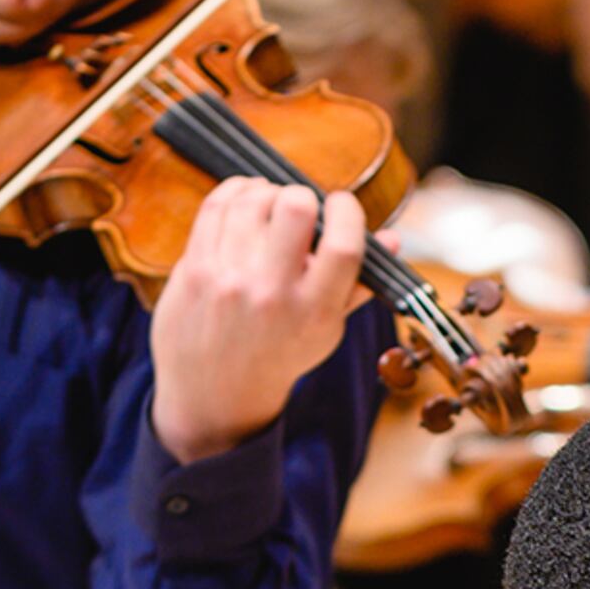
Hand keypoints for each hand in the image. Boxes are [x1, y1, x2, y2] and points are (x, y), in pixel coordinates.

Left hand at [148, 179, 372, 464]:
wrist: (215, 395)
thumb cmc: (278, 355)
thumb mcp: (326, 330)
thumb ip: (359, 283)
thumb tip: (395, 240)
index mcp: (313, 311)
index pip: (344, 243)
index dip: (347, 211)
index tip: (342, 205)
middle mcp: (271, 294)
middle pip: (296, 207)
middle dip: (303, 196)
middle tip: (300, 210)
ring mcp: (228, 279)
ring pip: (253, 199)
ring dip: (267, 193)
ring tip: (270, 207)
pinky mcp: (194, 269)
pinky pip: (217, 206)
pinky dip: (237, 193)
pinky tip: (245, 203)